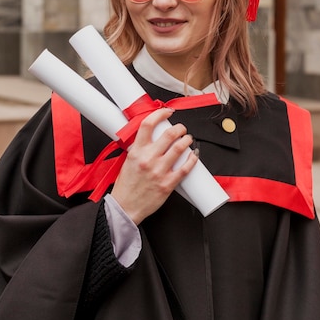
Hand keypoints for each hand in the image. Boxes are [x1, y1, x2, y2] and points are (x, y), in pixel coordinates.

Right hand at [110, 108, 197, 224]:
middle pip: (169, 134)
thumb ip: (139, 148)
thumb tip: (152, 137)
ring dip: (187, 140)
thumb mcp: (128, 161)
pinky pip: (185, 168)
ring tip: (188, 139)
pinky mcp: (168, 184)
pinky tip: (194, 155)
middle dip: (179, 127)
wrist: (125, 207)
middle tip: (181, 128)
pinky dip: (192, 159)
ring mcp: (159, 171)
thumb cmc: (126, 186)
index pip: (148, 125)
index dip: (160, 114)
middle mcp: (148, 159)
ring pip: (179, 148)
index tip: (167, 112)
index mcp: (136, 151)